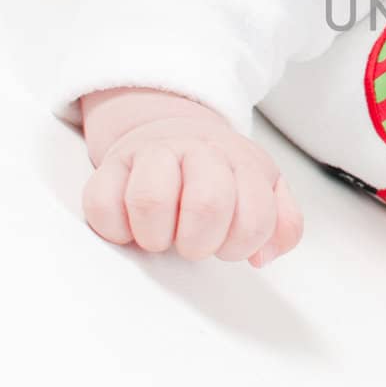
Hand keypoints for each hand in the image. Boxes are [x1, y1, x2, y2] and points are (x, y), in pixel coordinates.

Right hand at [80, 111, 302, 265]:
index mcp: (242, 163)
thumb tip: (264, 255)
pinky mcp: (110, 167)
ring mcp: (152, 154)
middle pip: (207, 205)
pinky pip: (102, 205)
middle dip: (200, 243)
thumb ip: (283, 224)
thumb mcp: (265, 190)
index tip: (228, 245)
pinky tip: (131, 227)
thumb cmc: (221, 174)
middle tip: (193, 244)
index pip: (254, 218)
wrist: (173, 131)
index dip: (240, 246)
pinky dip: (116, 230)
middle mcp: (199, 152)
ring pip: (150, 200)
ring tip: (161, 235)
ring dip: (156, 236)